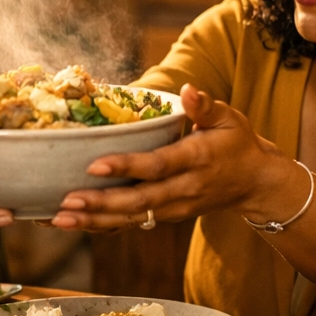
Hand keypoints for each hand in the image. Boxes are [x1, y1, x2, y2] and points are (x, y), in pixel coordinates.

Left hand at [50, 84, 281, 230]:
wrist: (255, 183)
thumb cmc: (237, 144)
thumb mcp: (229, 119)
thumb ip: (205, 106)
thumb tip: (188, 89)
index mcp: (197, 160)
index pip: (158, 165)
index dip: (127, 166)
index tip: (95, 165)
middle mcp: (184, 189)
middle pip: (139, 200)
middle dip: (101, 202)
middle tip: (67, 201)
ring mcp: (175, 208)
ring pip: (132, 218)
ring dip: (95, 220)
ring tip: (60, 218)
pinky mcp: (167, 217)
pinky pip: (132, 224)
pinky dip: (102, 226)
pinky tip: (74, 224)